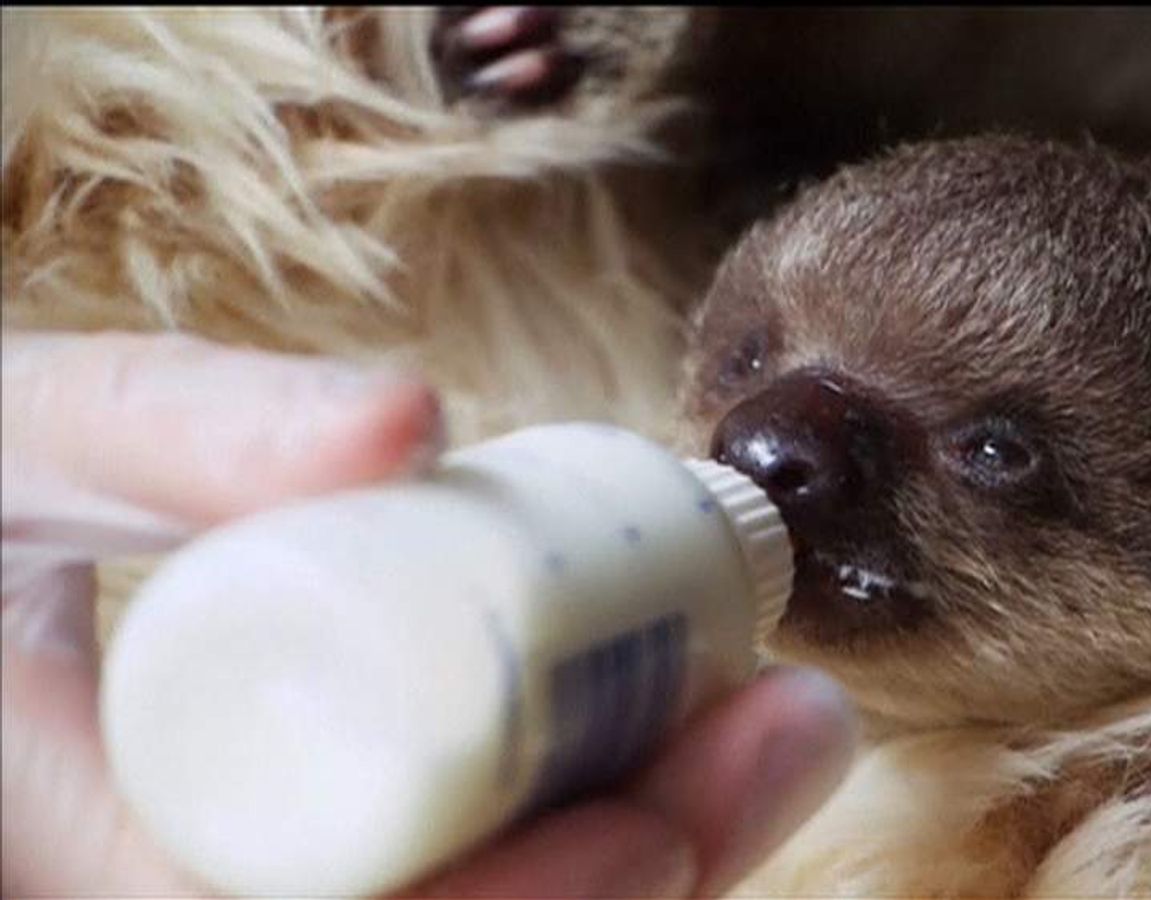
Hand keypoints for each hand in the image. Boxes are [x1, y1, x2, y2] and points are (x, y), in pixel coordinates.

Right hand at [1, 331, 856, 896]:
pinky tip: (676, 753)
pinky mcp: (295, 854)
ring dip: (632, 864)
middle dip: (618, 883)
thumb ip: (178, 425)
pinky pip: (451, 880)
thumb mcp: (30, 439)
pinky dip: (570, 838)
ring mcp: (218, 881)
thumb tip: (407, 421)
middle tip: (780, 743)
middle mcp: (134, 899)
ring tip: (768, 739)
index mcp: (50, 843)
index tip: (649, 834)